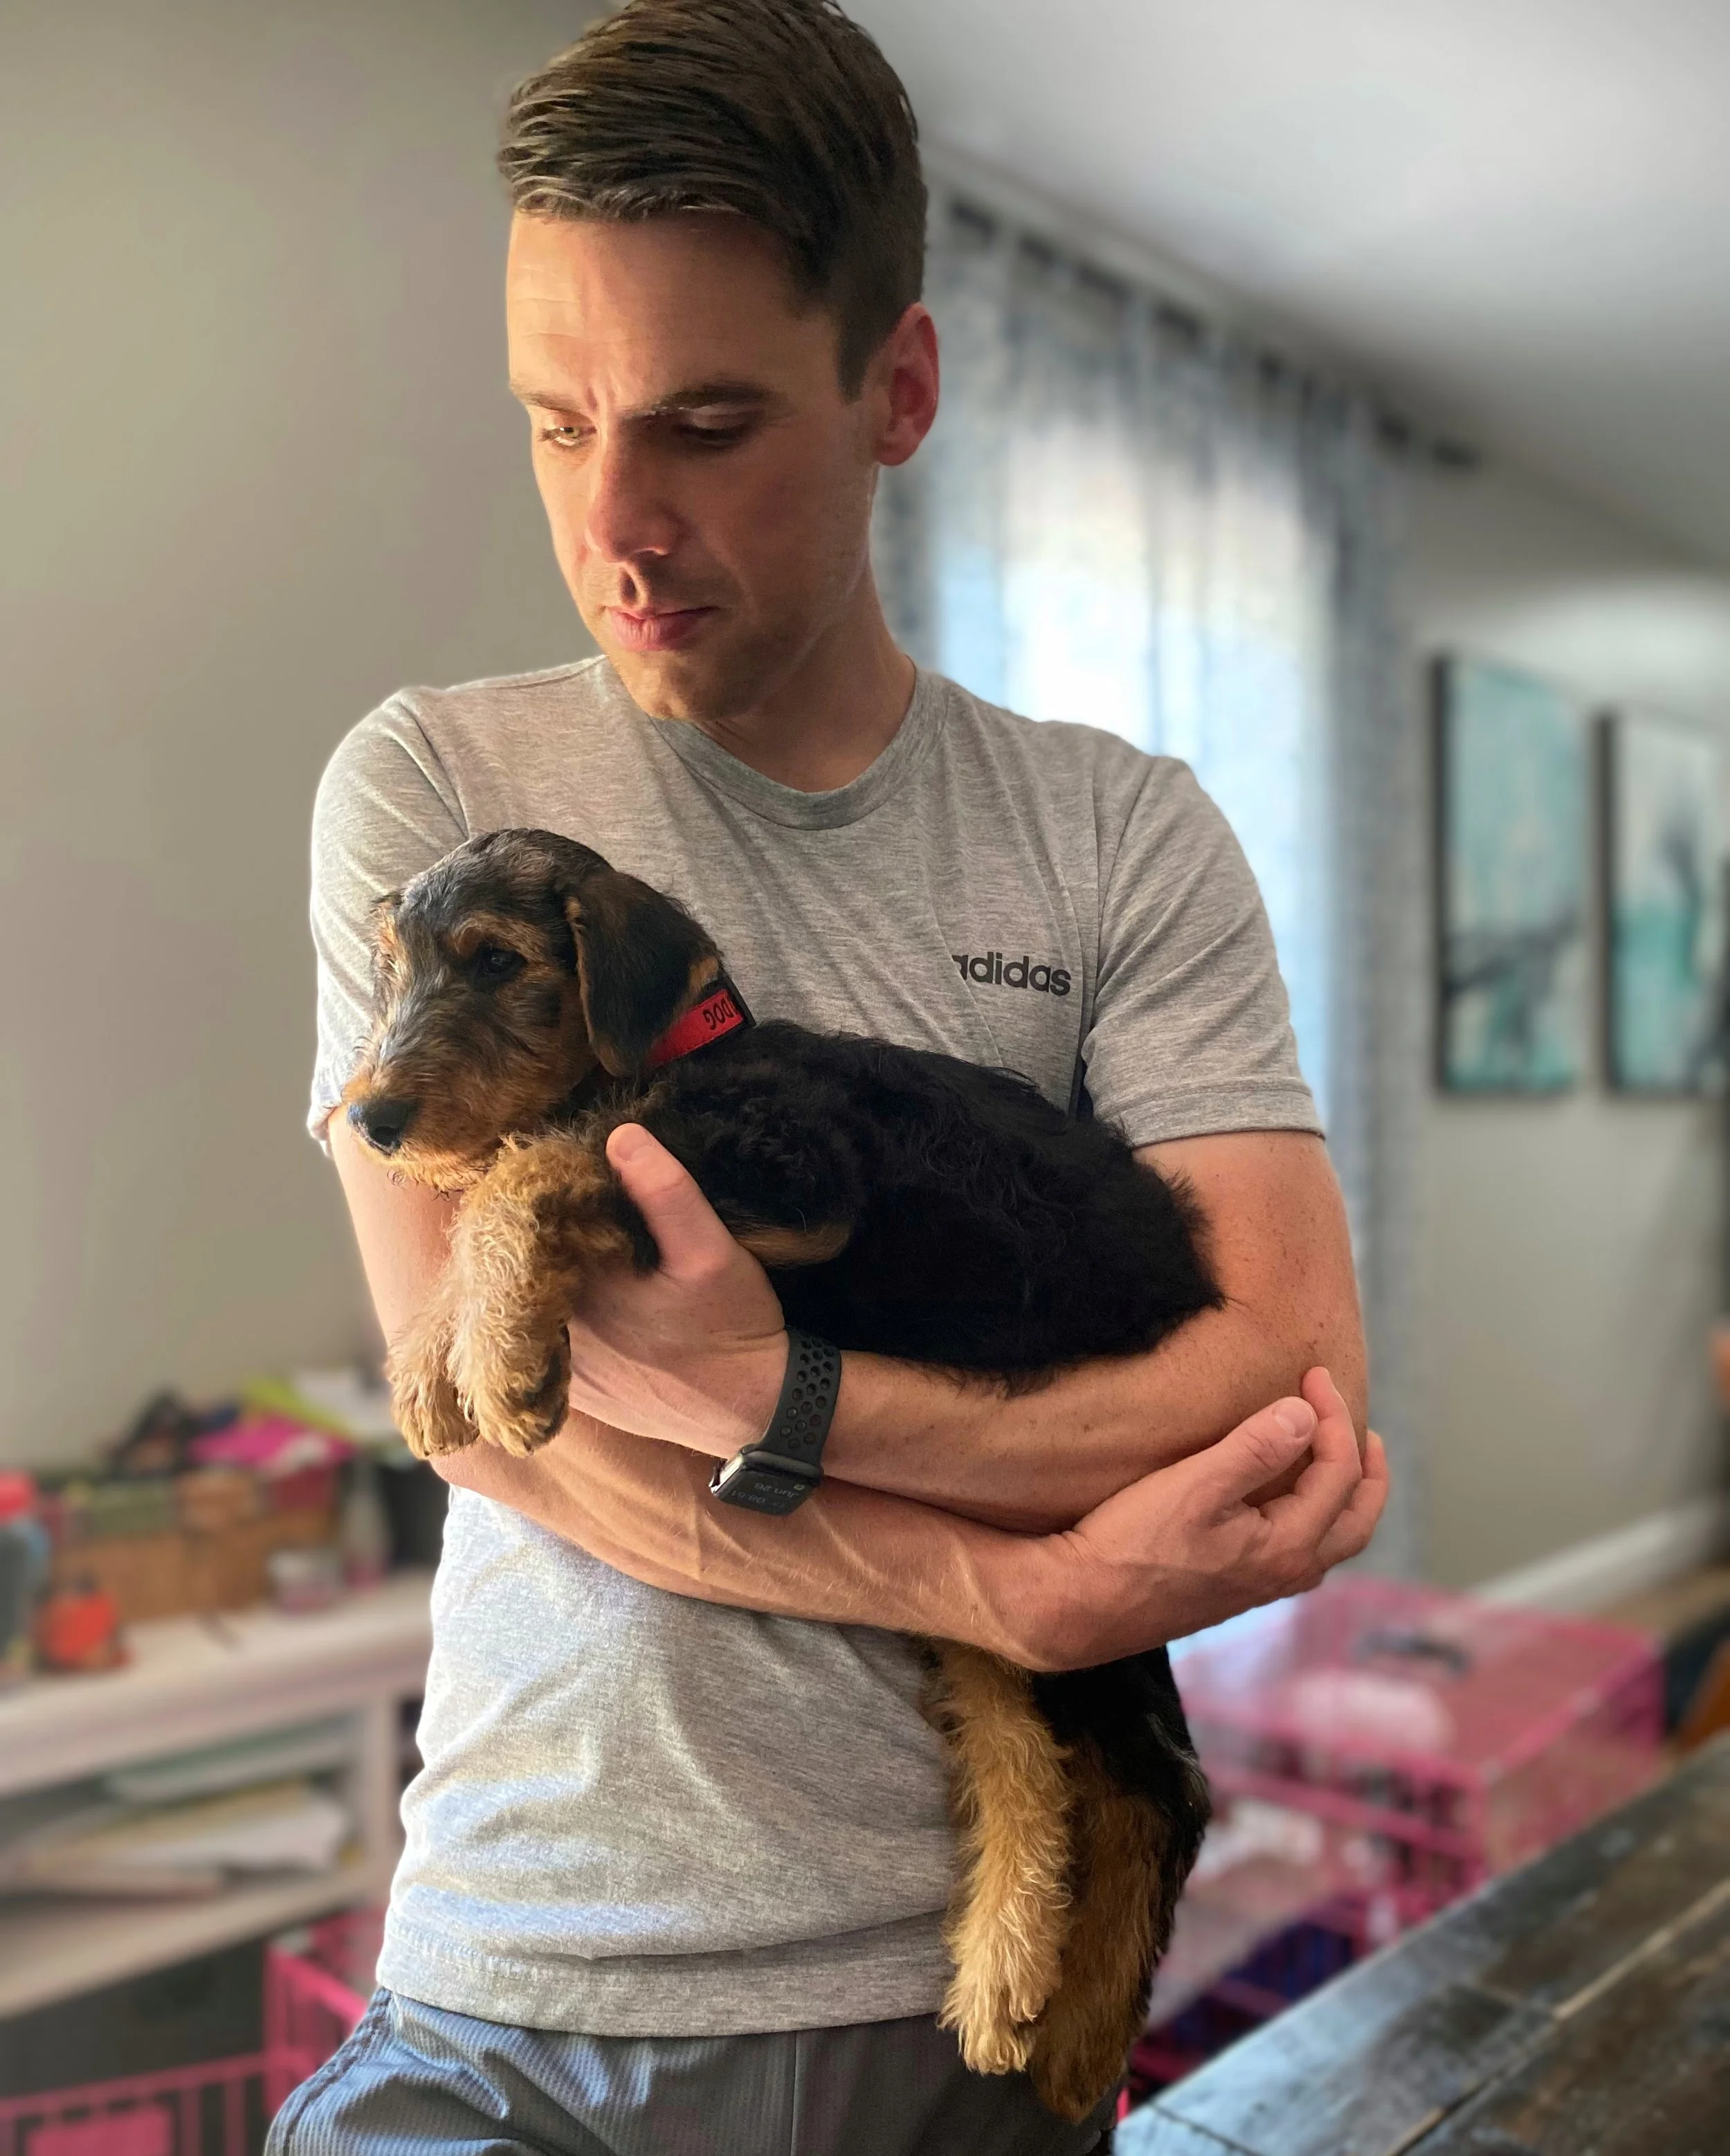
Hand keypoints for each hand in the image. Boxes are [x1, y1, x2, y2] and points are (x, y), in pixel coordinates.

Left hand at [559, 1124, 788, 1455]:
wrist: (753, 1410)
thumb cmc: (734, 1326)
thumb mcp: (711, 1250)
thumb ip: (666, 1192)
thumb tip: (620, 1135)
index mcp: (577, 1290)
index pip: (530, 1229)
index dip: (541, 1193)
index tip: (563, 1166)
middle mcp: (554, 1335)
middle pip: (525, 1267)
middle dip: (543, 1231)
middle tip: (575, 1197)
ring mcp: (562, 1369)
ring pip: (532, 1306)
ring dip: (548, 1273)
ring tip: (582, 1242)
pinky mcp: (576, 1392)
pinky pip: (550, 1341)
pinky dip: (560, 1314)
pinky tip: (595, 1297)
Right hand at [1023, 1367, 1387, 1669]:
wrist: (1082, 1606)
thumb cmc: (1134, 1544)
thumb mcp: (1195, 1485)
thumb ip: (1255, 1448)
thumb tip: (1305, 1415)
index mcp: (1287, 1547)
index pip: (1338, 1474)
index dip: (1334, 1417)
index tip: (1312, 1375)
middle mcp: (1286, 1574)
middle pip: (1355, 1522)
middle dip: (1367, 1472)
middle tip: (1362, 1429)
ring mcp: (1261, 1588)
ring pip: (1329, 1542)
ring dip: (1343, 1499)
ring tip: (1332, 1461)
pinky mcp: (1234, 1590)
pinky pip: (1298, 1551)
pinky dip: (1312, 1518)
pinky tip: (1281, 1503)